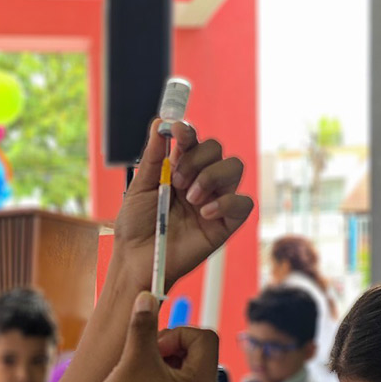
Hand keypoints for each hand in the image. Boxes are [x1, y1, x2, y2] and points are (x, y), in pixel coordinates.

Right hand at [78, 292, 219, 381]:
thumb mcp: (133, 361)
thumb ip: (144, 325)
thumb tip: (147, 294)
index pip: (204, 338)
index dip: (176, 334)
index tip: (151, 349)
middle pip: (199, 349)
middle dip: (170, 346)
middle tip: (143, 361)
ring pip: (188, 363)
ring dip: (164, 359)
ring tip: (140, 375)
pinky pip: (182, 380)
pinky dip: (162, 374)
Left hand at [112, 121, 252, 289]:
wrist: (137, 259)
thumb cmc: (136, 225)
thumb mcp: (140, 187)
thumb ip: (154, 156)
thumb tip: (161, 122)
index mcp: (179, 169)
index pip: (194, 140)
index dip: (189, 131)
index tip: (178, 131)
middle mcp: (200, 181)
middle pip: (216, 149)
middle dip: (197, 159)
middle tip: (177, 182)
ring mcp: (215, 200)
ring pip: (234, 167)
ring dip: (211, 176)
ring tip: (189, 198)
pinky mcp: (226, 224)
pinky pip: (243, 203)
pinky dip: (226, 202)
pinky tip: (204, 213)